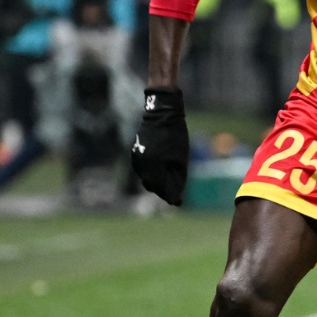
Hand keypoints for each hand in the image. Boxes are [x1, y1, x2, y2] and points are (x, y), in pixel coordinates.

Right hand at [131, 86, 188, 204]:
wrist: (160, 114)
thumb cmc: (175, 135)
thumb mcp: (180, 157)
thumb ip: (177, 176)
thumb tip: (175, 191)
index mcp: (153, 165)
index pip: (160, 188)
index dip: (170, 196)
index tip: (178, 202)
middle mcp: (141, 164)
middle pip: (152, 185)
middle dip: (164, 190)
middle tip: (176, 196)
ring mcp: (136, 159)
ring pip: (146, 178)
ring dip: (157, 183)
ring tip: (170, 184)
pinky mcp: (136, 154)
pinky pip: (143, 170)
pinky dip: (152, 174)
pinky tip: (162, 173)